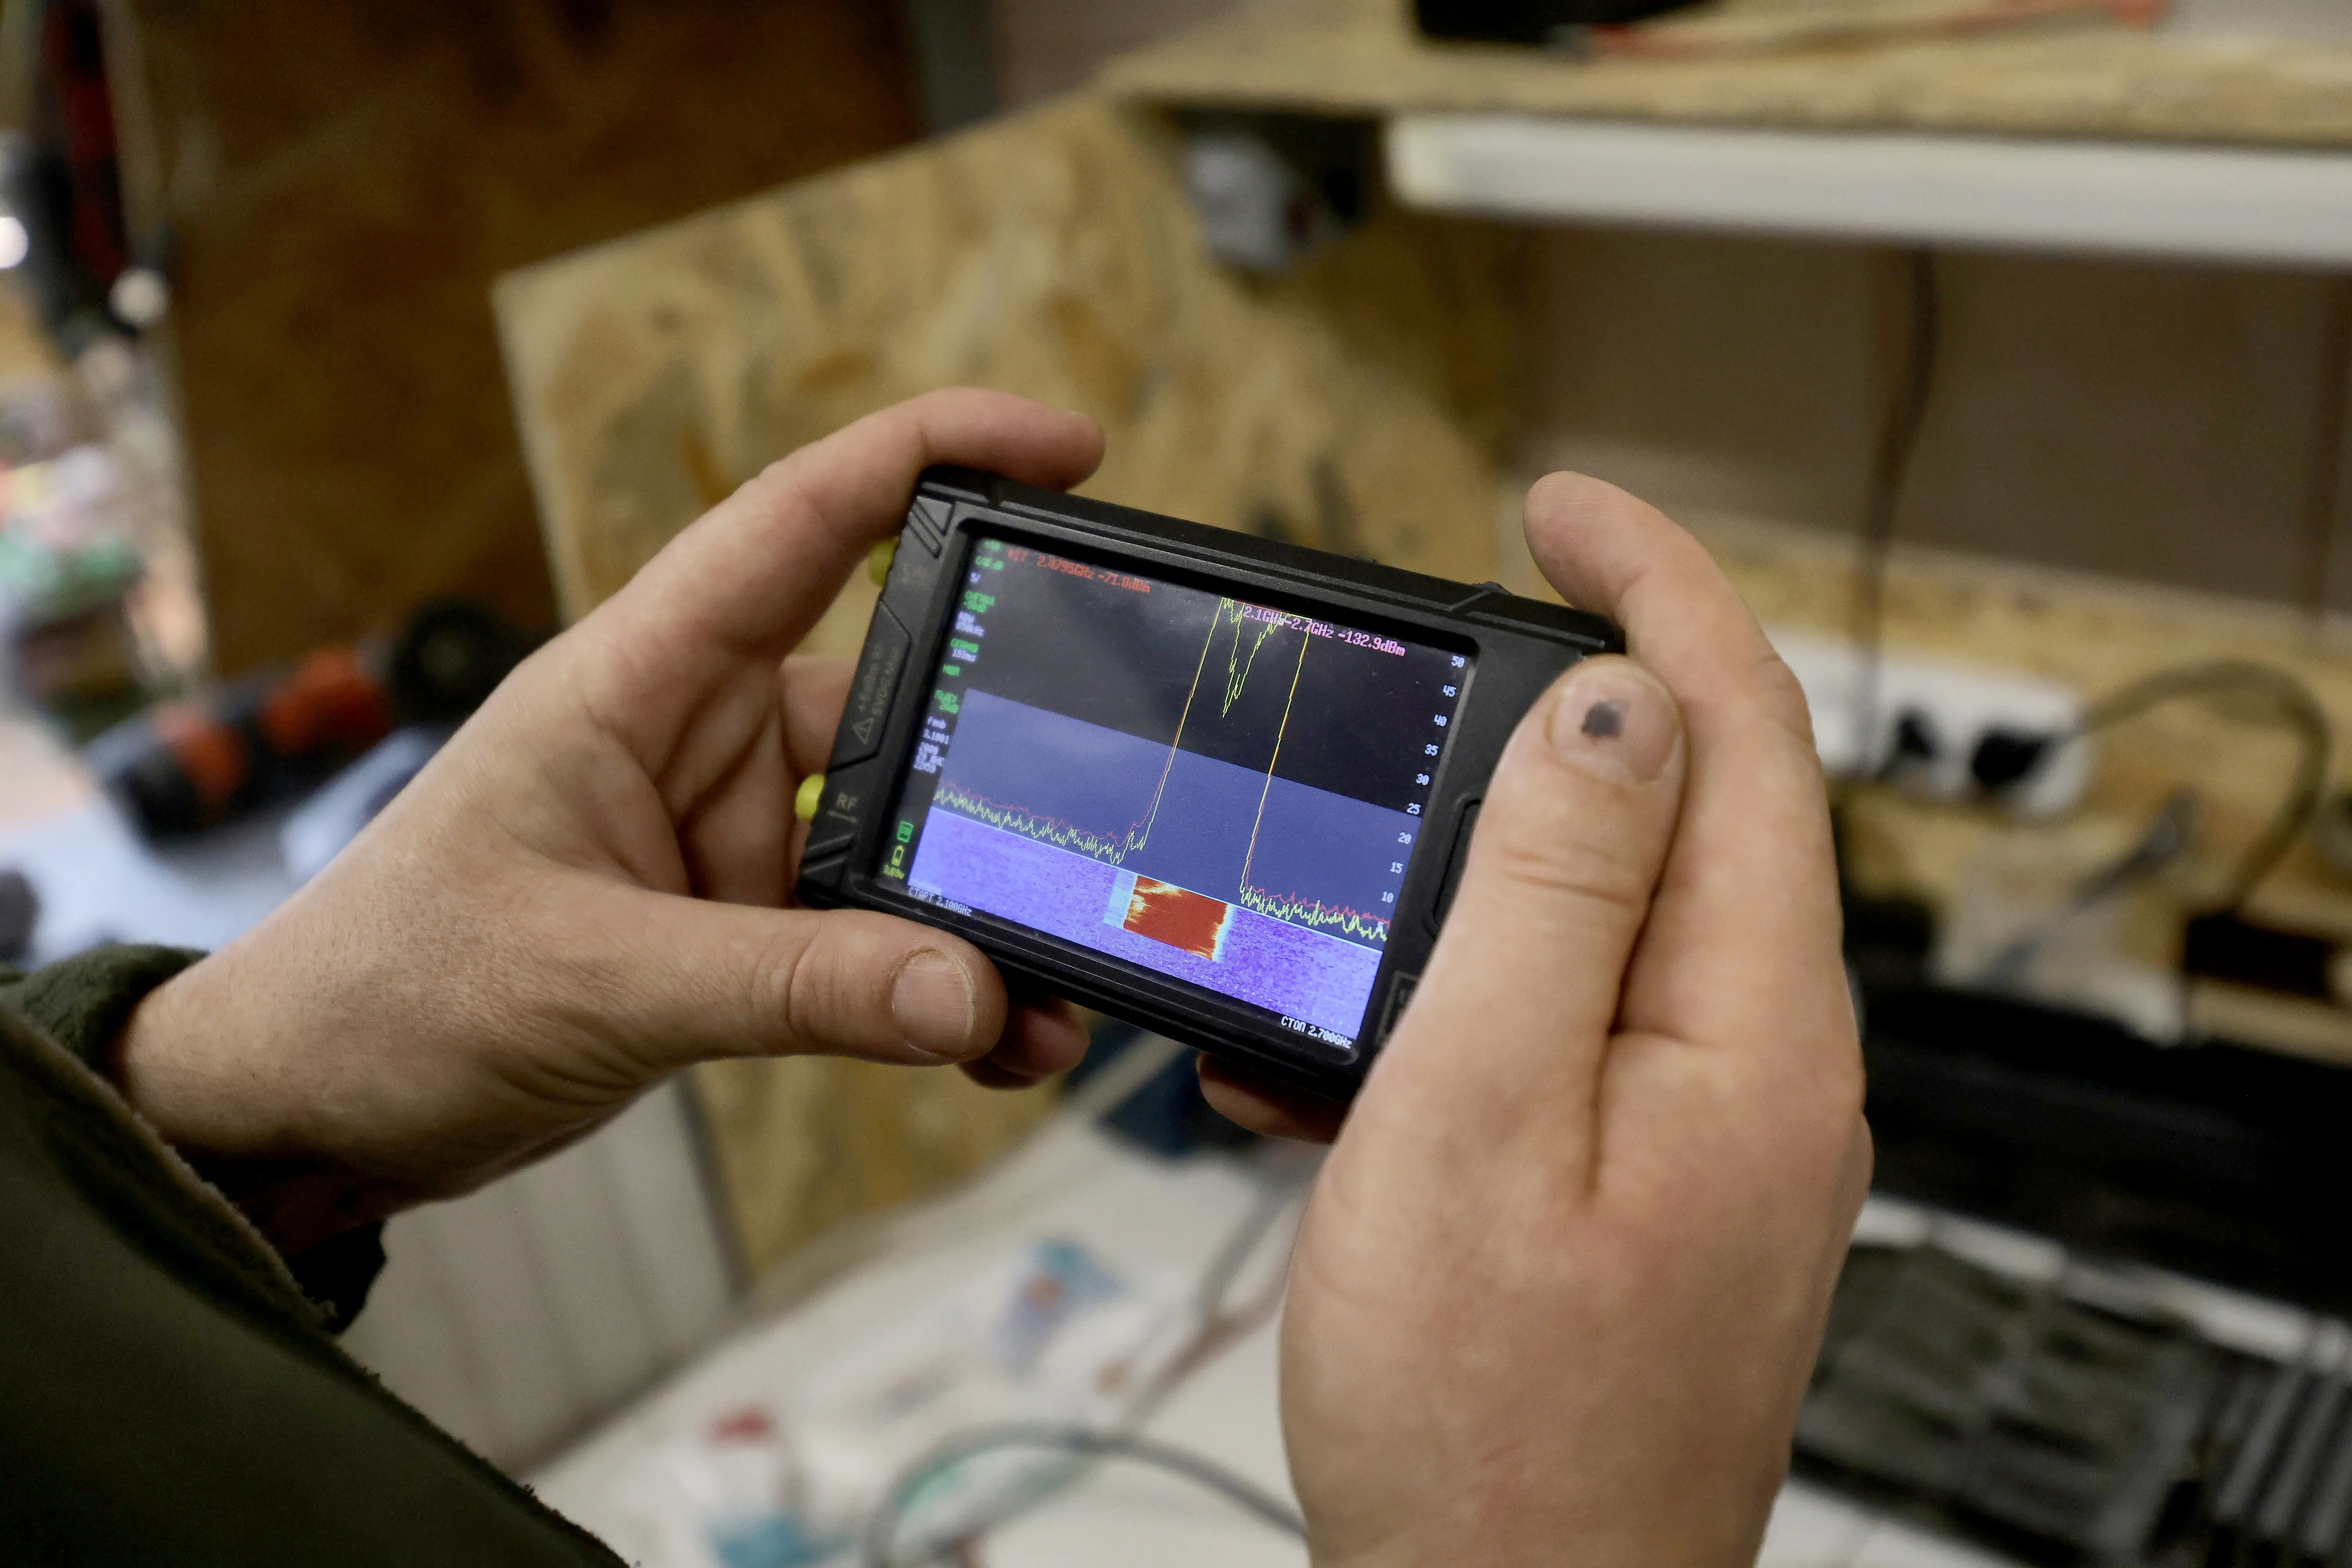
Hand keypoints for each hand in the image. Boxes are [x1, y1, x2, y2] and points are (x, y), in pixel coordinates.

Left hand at [118, 391, 1103, 1252]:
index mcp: (636, 680)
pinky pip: (866, 941)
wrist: (304, 1105)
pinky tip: (989, 1039)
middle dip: (1006, 767)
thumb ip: (786, 987)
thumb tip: (967, 991)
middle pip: (896, 702)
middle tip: (1105, 830)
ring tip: (1048, 1001)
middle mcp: (693, 739)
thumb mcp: (591, 979)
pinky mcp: (729, 929)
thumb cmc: (389, 991)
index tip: (1070, 449)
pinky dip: (928, 986)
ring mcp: (719, 836)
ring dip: (974, 913)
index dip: (937, 456)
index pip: (803, 521)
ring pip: (896, 841)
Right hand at [1207, 475, 1868, 1564]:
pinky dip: (1456, 1005)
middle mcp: (1762, 1070)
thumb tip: (1618, 702)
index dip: (1654, 585)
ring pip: (1605, 924)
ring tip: (1344, 884)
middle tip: (1451, 644)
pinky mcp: (1650, 1193)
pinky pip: (1565, 1037)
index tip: (1561, 502)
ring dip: (1477, 873)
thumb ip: (1550, 892)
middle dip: (1567, 705)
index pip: (1736, 729)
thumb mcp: (1478, 1111)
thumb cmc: (1485, 1419)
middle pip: (1688, 812)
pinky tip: (1340, 1056)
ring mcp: (1712, 1135)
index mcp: (1748, 1027)